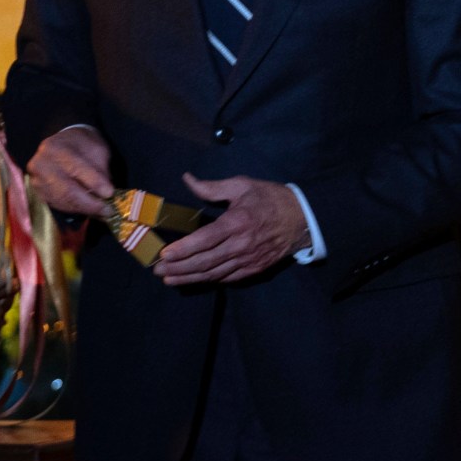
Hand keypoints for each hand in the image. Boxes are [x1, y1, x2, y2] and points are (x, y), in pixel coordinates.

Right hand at [27, 125, 113, 214]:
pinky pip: (58, 205)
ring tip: (101, 212)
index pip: (76, 168)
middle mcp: (41, 164)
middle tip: (107, 210)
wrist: (63, 144)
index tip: (109, 193)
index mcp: (56, 147)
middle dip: (90, 203)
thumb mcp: (96, 148)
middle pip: (67, 190)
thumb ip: (100, 168)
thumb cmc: (81, 146)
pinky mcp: (39, 192)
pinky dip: (75, 209)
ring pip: (63, 201)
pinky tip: (88, 209)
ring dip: (84, 209)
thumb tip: (107, 193)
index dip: (94, 182)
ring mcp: (37, 180)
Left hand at [153, 173, 309, 285]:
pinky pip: (227, 278)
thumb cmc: (271, 198)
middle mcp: (241, 245)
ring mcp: (248, 260)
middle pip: (205, 262)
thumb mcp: (243, 185)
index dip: (183, 249)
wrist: (303, 219)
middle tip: (158, 270)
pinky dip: (209, 280)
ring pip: (214, 274)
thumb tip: (187, 179)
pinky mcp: (254, 269)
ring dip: (189, 278)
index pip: (205, 240)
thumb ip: (212, 187)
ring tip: (169, 279)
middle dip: (179, 268)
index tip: (164, 254)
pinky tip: (194, 280)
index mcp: (237, 222)